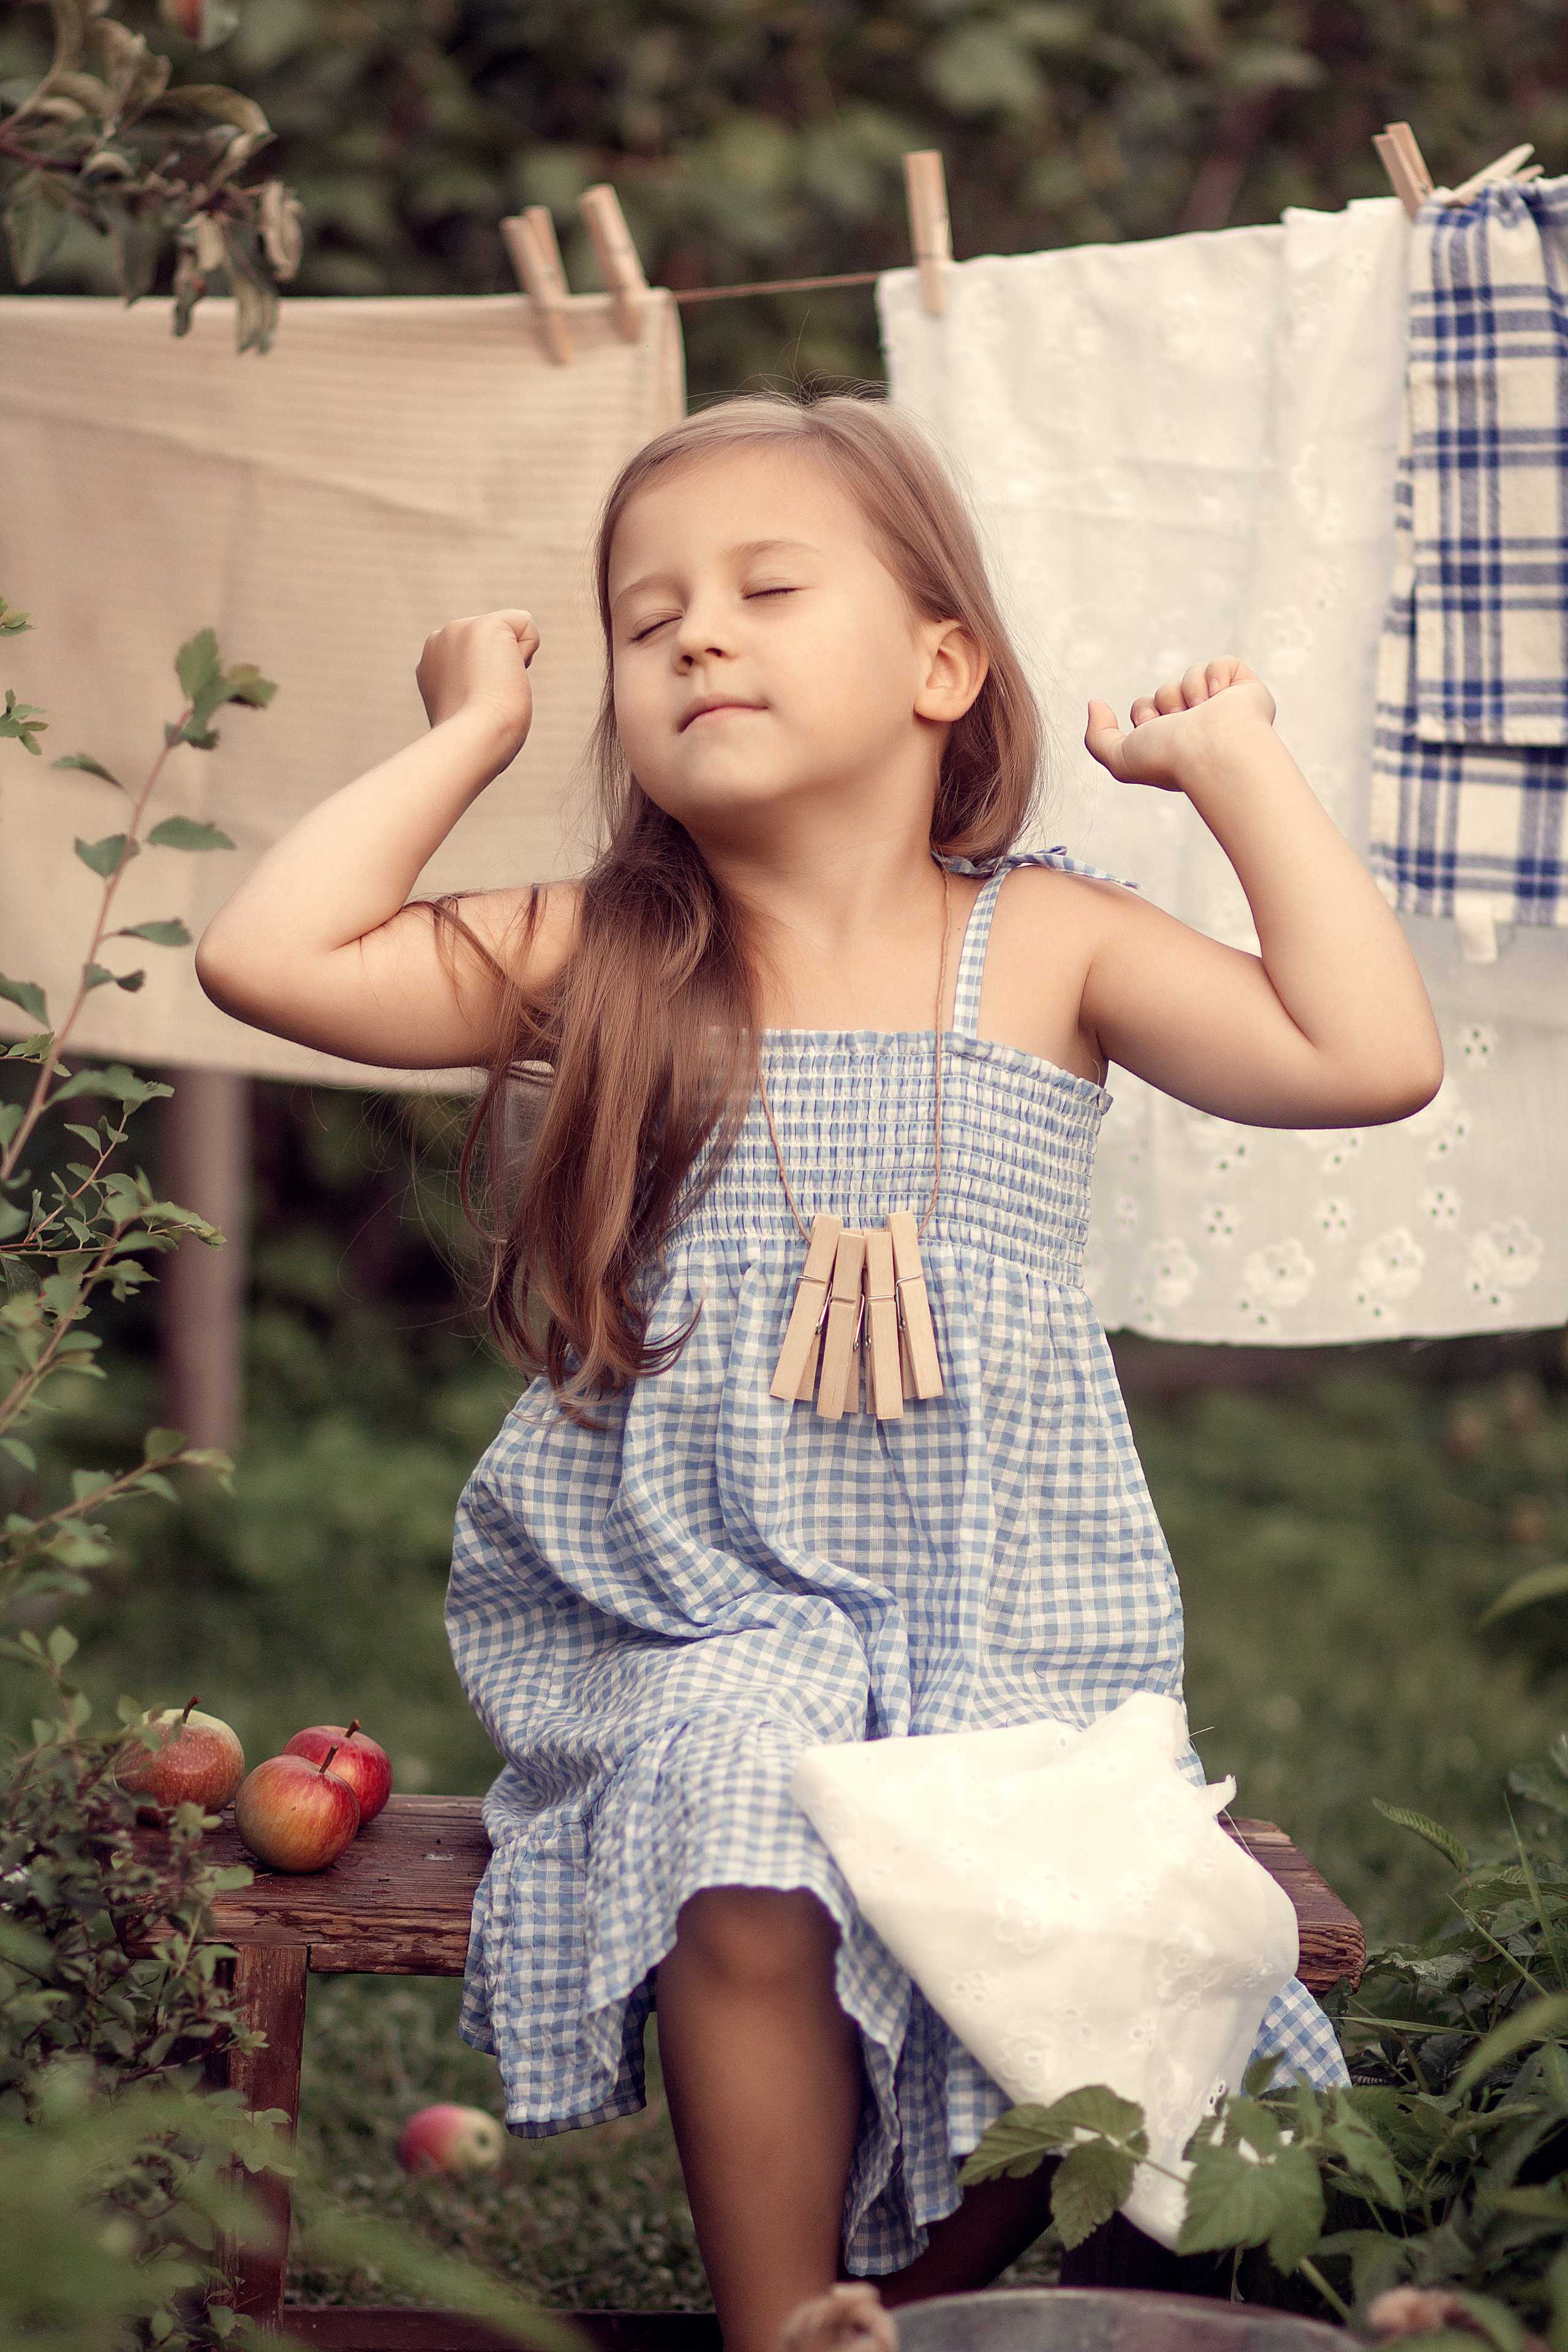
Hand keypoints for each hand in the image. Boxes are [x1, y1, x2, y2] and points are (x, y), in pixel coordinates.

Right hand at [416, 609, 540, 758]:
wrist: (473, 739)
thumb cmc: (475, 739)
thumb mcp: (466, 709)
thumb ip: (473, 688)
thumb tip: (498, 678)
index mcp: (432, 662)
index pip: (478, 657)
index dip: (488, 682)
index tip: (473, 706)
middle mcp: (440, 640)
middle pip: (495, 643)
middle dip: (500, 670)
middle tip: (484, 699)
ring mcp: (459, 629)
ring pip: (510, 635)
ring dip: (512, 664)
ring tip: (493, 688)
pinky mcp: (486, 625)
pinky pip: (526, 624)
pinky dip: (528, 650)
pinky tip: (507, 673)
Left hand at [1084, 657, 1275, 792]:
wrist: (1213, 751)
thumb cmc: (1169, 759)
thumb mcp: (1120, 758)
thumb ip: (1098, 737)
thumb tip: (1095, 704)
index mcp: (1173, 742)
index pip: (1146, 707)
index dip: (1145, 712)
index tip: (1157, 729)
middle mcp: (1198, 726)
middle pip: (1165, 690)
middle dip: (1167, 701)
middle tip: (1182, 722)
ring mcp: (1224, 708)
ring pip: (1191, 674)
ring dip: (1190, 691)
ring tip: (1204, 713)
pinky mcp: (1247, 689)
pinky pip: (1223, 663)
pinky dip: (1217, 675)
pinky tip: (1222, 697)